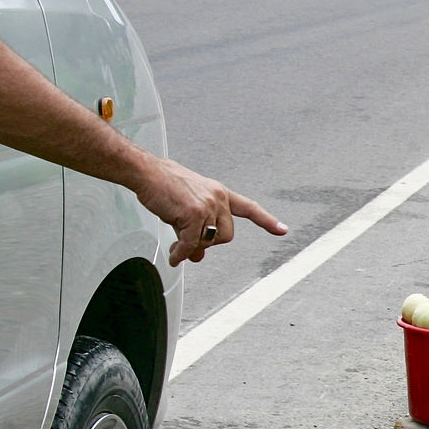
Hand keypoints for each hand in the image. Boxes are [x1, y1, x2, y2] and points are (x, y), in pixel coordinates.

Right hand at [136, 157, 287, 264]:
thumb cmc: (163, 185)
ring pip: (209, 240)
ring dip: (192, 246)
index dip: (266, 221)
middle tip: (190, 243)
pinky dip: (181, 253)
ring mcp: (207, 205)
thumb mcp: (185, 207)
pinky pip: (190, 243)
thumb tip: (197, 255)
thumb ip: (197, 230)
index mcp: (220, 193)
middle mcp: (218, 198)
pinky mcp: (193, 213)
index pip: (249, 208)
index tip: (282, 230)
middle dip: (210, 243)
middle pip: (227, 235)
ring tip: (178, 246)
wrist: (146, 172)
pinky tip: (175, 256)